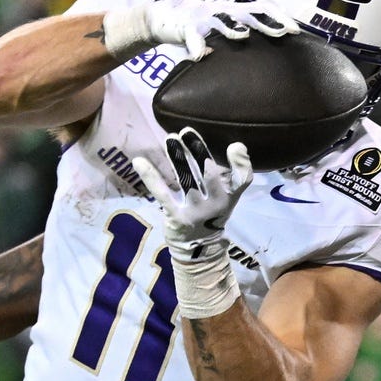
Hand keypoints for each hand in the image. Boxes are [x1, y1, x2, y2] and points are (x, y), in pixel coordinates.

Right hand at [103, 0, 293, 62]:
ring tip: (243, 36)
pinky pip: (192, 36)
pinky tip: (200, 56)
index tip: (298, 29)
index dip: (281, 16)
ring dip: (232, 27)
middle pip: (249, 11)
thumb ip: (244, 32)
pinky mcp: (185, 26)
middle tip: (285, 32)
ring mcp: (204, 16)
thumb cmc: (201, 25)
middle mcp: (223, 10)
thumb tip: (272, 49)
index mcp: (235, 10)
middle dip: (267, 21)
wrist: (164, 16)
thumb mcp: (225, 26)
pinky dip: (196, 45)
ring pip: (221, 19)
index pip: (263, 7)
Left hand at [138, 130, 254, 241]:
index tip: (234, 146)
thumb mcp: (226, 196)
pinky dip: (151, 176)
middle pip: (209, 174)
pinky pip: (162, 194)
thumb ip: (228, 173)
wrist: (199, 248)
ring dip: (178, 158)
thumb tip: (234, 144)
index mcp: (230, 196)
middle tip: (186, 132)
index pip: (242, 179)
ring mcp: (196, 211)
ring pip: (186, 181)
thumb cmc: (212, 213)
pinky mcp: (176, 217)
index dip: (241, 164)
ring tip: (171, 139)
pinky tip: (139, 162)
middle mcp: (216, 204)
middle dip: (198, 151)